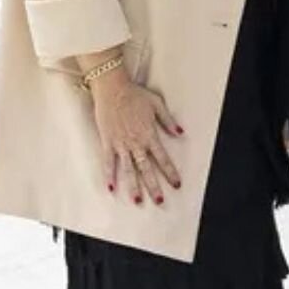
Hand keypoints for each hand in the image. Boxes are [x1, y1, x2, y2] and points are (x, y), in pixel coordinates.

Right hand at [90, 71, 183, 205]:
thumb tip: (180, 132)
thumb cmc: (134, 94)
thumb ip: (168, 121)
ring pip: (129, 169)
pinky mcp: (108, 142)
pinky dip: (109, 175)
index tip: (176, 184)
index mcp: (149, 134)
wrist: (112, 87)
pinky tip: (111, 188)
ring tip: (138, 200)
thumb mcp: (157, 105)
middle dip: (154, 186)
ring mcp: (121, 144)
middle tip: (159, 201)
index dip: (170, 172)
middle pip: (147, 169)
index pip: (163, 158)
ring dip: (133, 186)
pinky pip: (108, 162)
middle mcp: (136, 142)